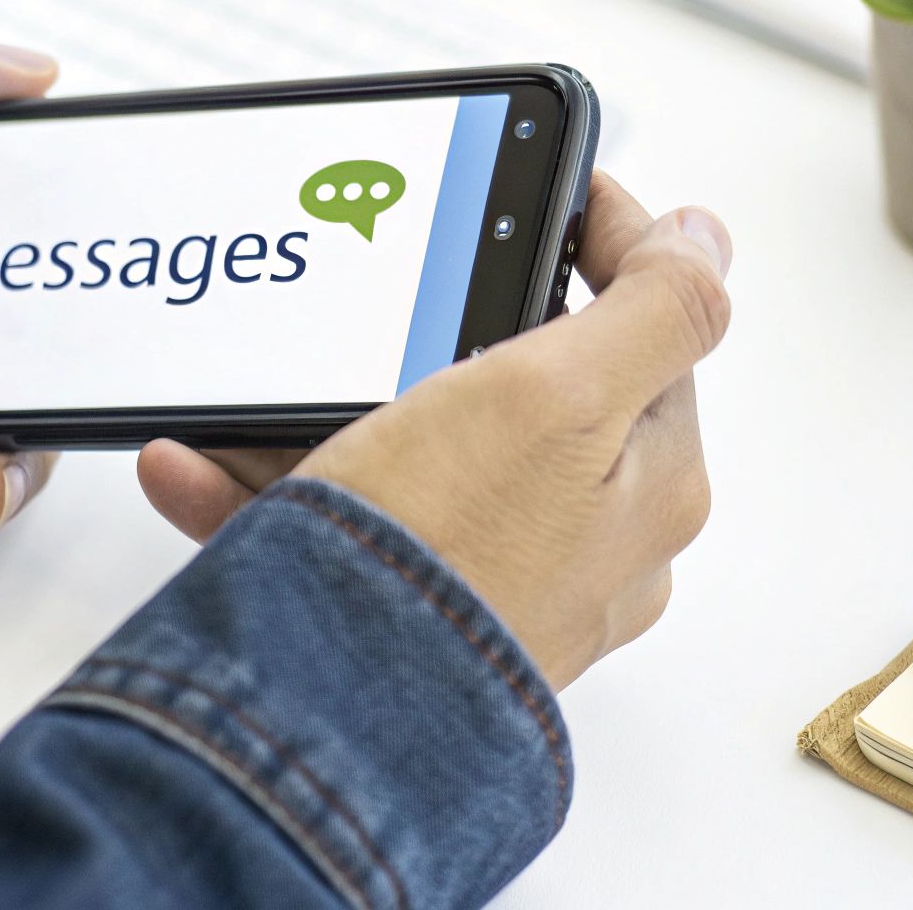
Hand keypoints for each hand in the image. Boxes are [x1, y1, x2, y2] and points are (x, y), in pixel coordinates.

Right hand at [138, 172, 731, 687]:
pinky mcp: (413, 617)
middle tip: (374, 307)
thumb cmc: (449, 561)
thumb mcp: (564, 394)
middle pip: (518, 390)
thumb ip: (657, 306)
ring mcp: (499, 581)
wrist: (327, 719)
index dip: (602, 244)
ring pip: (414, 458)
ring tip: (248, 401)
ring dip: (322, 416)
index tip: (554, 193)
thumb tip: (711, 239)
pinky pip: (339, 526)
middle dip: (430, 338)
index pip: (648, 329)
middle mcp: (588, 540)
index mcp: (649, 481)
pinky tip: (201, 469)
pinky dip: (267, 490)